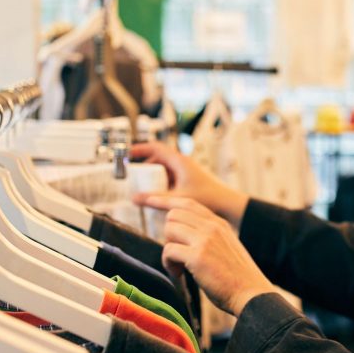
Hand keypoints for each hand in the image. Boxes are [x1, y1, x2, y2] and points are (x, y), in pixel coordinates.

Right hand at [130, 142, 247, 226]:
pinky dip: (161, 185)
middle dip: (143, 167)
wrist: (227, 204)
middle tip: (131, 176)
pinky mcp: (188, 181)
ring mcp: (185, 172)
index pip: (155, 148)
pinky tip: (156, 197)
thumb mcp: (177, 198)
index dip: (139, 149)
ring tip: (141, 189)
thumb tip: (134, 198)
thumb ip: (155, 199)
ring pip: (163, 171)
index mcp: (179, 161)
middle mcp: (182, 164)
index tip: (126, 154)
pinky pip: (170, 179)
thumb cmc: (209, 197)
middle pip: (157, 159)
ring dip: (152, 178)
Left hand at [146, 195, 275, 315]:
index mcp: (219, 223)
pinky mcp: (197, 256)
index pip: (188, 203)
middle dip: (169, 235)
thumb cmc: (238, 277)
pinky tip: (179, 275)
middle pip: (174, 214)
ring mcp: (205, 240)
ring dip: (168, 250)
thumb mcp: (227, 247)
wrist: (251, 294)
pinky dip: (168, 264)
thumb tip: (184, 237)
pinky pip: (168, 250)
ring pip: (169, 229)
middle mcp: (212, 226)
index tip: (150, 202)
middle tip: (178, 255)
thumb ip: (209, 237)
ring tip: (179, 266)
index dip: (167, 202)